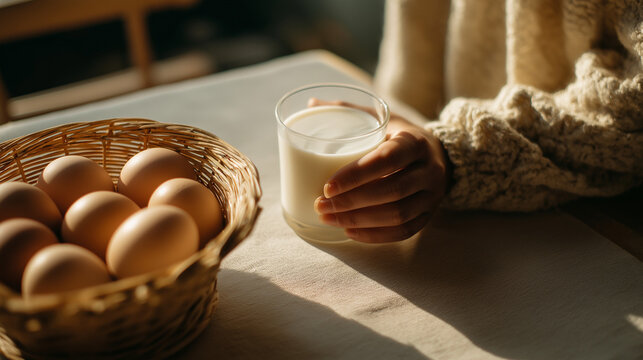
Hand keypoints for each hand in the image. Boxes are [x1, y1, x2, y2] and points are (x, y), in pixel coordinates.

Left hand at [313, 104, 450, 242]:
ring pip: (397, 215)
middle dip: (351, 202)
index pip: (387, 159)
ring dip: (359, 221)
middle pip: (392, 191)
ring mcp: (432, 196)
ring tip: (328, 218)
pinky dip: (375, 235)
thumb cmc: (399, 136)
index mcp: (415, 142)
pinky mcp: (429, 215)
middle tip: (321, 205)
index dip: (356, 175)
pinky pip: (403, 231)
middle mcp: (430, 170)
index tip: (327, 186)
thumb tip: (311, 104)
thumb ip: (349, 111)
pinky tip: (349, 232)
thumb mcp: (382, 119)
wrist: (439, 156)